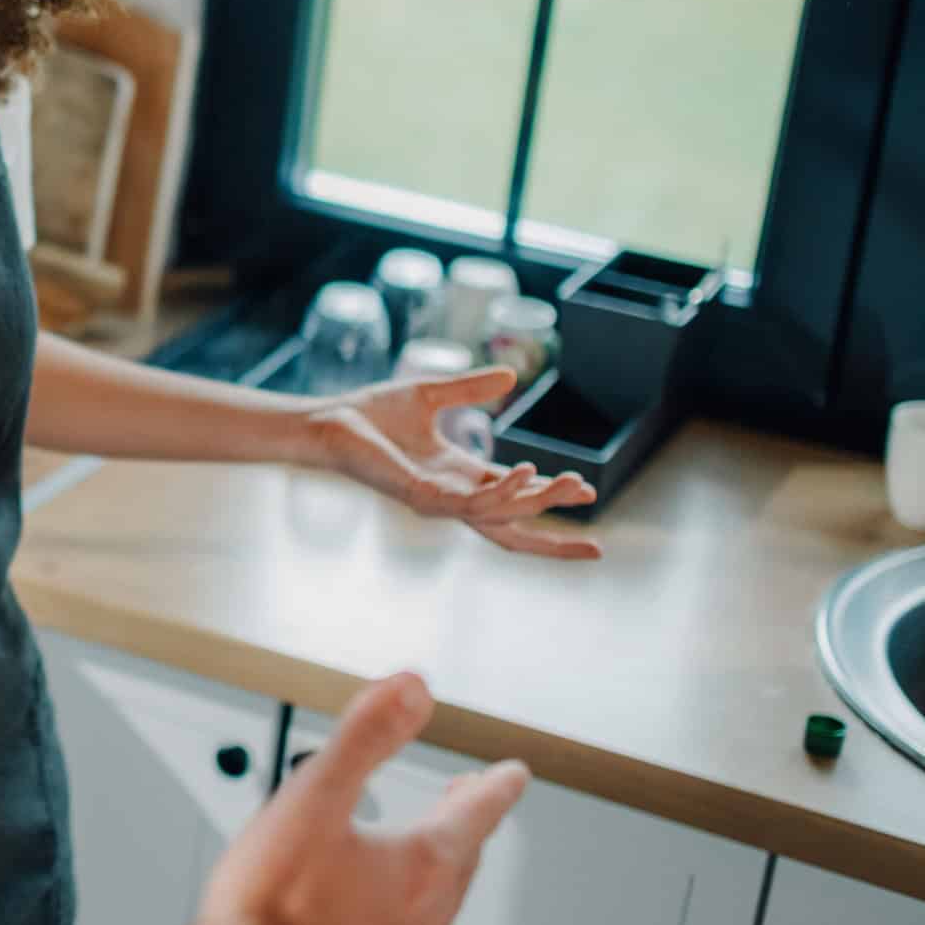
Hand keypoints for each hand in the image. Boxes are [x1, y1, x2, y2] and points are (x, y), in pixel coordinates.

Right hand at [174, 675, 530, 924]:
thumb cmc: (271, 907)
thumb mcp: (312, 797)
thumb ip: (364, 736)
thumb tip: (412, 688)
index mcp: (419, 865)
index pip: (476, 815)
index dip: (496, 787)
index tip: (512, 774)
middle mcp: (421, 914)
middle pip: (460, 860)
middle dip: (467, 823)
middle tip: (471, 799)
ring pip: (439, 903)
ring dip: (443, 868)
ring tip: (430, 854)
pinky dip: (411, 910)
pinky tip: (384, 914)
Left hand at [306, 368, 600, 558]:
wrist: (328, 421)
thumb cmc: (371, 414)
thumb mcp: (432, 395)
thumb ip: (472, 390)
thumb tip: (511, 375)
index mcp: (458, 477)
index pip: (513, 498)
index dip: (549, 496)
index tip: (587, 492)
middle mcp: (450, 496)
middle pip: (512, 528)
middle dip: (553, 541)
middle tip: (597, 549)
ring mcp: (436, 500)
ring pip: (499, 517)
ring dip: (538, 504)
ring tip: (572, 486)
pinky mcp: (419, 496)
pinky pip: (470, 502)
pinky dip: (502, 491)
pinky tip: (527, 472)